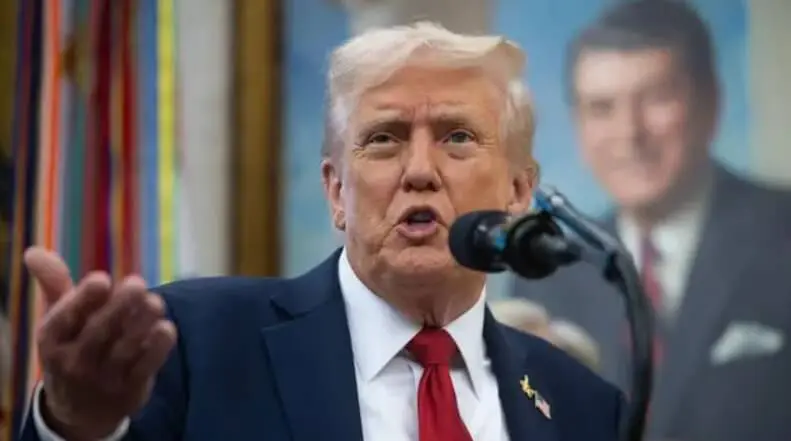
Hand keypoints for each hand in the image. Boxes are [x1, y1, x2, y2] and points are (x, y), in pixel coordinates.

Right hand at [26, 247, 176, 438]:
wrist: (81, 411)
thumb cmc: (72, 348)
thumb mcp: (58, 321)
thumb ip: (54, 284)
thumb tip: (35, 251)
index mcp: (52, 339)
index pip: (64, 319)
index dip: (83, 299)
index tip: (102, 279)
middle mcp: (75, 360)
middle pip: (99, 332)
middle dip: (120, 305)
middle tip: (137, 283)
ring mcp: (103, 378)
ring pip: (125, 348)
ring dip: (143, 322)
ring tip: (156, 302)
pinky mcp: (130, 390)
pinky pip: (146, 367)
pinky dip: (158, 348)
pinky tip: (166, 328)